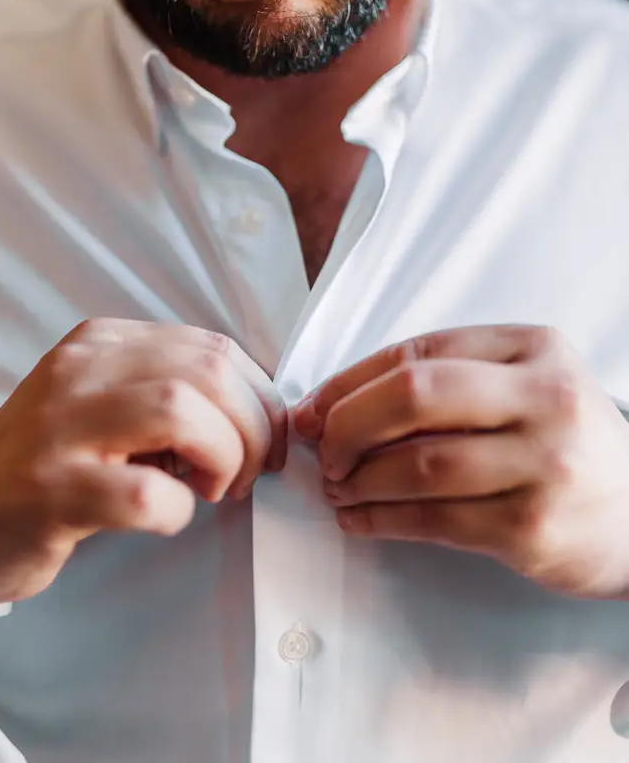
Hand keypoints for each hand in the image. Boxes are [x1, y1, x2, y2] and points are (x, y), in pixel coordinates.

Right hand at [0, 319, 285, 607]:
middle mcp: (80, 371)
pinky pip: (145, 495)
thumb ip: (170, 391)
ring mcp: (61, 428)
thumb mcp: (106, 404)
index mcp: (103, 343)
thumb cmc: (49, 466)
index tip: (267, 439)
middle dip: (254, 428)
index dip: (260, 397)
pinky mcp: (51, 491)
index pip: (213, 347)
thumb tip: (258, 413)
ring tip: (213, 489)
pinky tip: (163, 517)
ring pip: (181, 411)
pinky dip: (176, 512)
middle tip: (250, 473)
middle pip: (208, 371)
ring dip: (223, 458)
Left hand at [293, 325, 628, 598]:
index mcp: (534, 347)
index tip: (314, 407)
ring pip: (417, 464)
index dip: (350, 381)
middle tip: (322, 448)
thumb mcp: (522, 386)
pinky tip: (359, 518)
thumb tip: (331, 404)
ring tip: (336, 486)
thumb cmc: (562, 443)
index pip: (418, 352)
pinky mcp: (533, 527)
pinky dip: (380, 519)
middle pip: (414, 396)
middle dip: (347, 424)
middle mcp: (545, 398)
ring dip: (358, 478)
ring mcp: (544, 464)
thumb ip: (444, 381)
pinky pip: (433, 519)